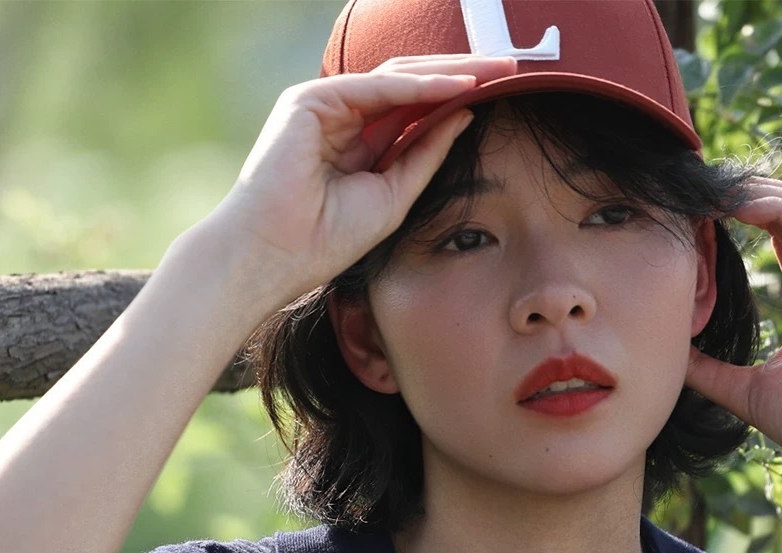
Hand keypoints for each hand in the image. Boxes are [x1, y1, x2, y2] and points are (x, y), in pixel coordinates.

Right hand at [196, 54, 519, 313]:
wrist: (272, 256)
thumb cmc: (323, 240)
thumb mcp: (393, 197)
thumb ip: (424, 156)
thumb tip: (465, 116)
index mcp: (356, 141)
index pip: (413, 109)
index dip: (456, 98)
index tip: (501, 93)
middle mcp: (340, 116)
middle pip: (409, 85)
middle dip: (459, 74)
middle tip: (508, 67)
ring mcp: (323, 105)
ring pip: (395, 78)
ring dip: (445, 72)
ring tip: (491, 71)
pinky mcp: (310, 102)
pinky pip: (373, 88)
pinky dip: (414, 87)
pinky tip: (452, 87)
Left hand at [685, 181, 781, 493]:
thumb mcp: (746, 394)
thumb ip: (710, 372)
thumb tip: (669, 358)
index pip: (774, 236)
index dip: (738, 215)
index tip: (696, 210)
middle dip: (743, 191)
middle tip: (699, 185)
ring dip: (754, 190)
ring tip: (712, 186)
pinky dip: (775, 209)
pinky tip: (738, 205)